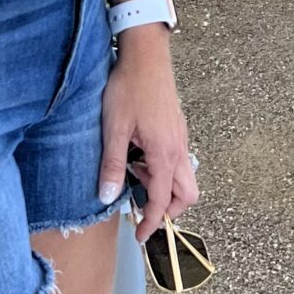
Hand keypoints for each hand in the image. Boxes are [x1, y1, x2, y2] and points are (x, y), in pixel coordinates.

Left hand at [98, 37, 197, 243]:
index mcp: (165, 154)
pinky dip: (162, 171)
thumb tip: (107, 197)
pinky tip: (138, 156)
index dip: (151, 223)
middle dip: (168, 210)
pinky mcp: (177, 130)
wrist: (146, 56)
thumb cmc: (129, 88)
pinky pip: (177, 161)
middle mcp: (179, 150)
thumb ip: (112, 166)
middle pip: (186, 195)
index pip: (161, 201)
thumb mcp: (113, 129)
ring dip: (163, 187)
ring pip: (184, 178)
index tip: (140, 237)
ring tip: (133, 174)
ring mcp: (180, 139)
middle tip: (142, 210)